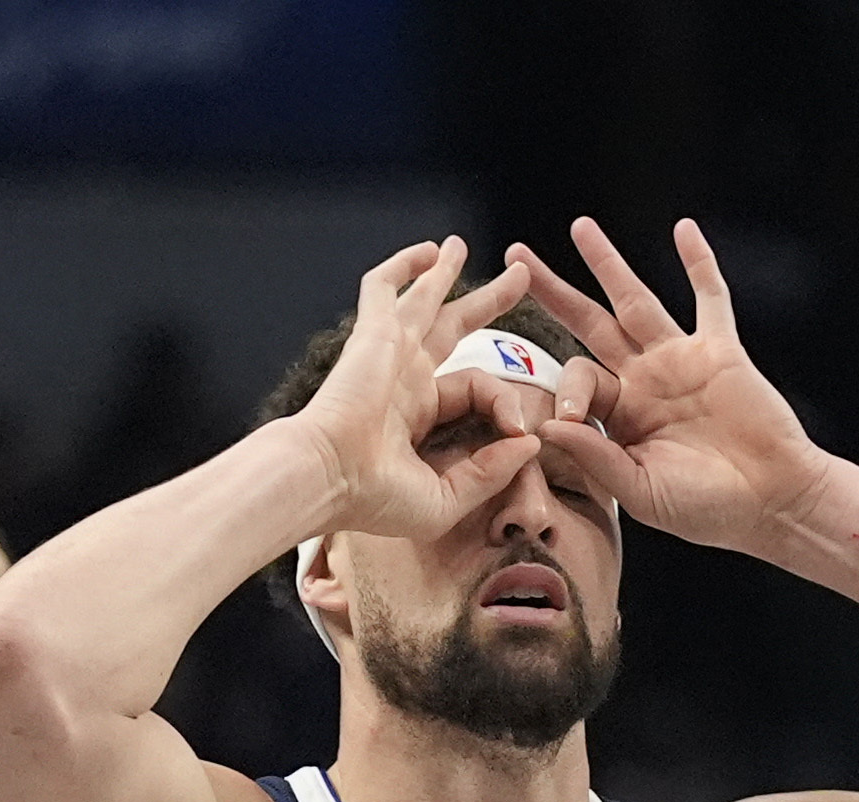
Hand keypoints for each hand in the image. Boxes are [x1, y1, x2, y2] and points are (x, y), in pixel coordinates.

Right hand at [288, 237, 540, 542]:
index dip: (506, 405)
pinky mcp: (374, 334)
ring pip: (423, 298)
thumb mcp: (447, 498)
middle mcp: (404, 379)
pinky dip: (404, 266)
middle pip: (454, 328)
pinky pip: (385, 287)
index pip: (476, 390)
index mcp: (417, 417)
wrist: (329, 478)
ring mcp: (388, 353)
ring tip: (460, 244)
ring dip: (444, 271)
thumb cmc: (376, 499)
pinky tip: (430, 250)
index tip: (521, 429)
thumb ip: (490, 472)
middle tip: (517, 276)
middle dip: (487, 301)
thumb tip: (529, 442)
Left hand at [505, 218, 832, 555]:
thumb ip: (597, 458)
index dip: (568, 394)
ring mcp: (681, 360)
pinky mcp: (721, 351)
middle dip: (554, 292)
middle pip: (589, 323)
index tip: (570, 422)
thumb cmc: (707, 509)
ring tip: (579, 227)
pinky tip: (684, 230)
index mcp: (622, 416)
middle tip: (516, 259)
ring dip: (608, 263)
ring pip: (636, 301)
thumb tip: (549, 427)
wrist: (771, 503)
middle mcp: (645, 380)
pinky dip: (699, 264)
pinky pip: (710, 298)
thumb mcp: (641, 492)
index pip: (580, 382)